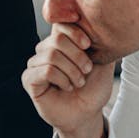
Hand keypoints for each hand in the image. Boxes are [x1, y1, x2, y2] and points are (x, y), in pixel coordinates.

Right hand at [22, 23, 115, 137]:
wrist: (87, 114)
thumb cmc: (93, 88)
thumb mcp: (104, 62)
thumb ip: (104, 43)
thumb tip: (109, 25)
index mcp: (62, 41)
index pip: (62, 23)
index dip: (76, 32)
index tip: (88, 45)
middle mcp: (46, 49)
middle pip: (57, 38)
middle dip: (78, 56)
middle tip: (87, 70)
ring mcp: (36, 64)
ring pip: (52, 55)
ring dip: (71, 70)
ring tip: (78, 82)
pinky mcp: (29, 79)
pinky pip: (45, 70)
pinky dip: (61, 79)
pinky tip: (67, 87)